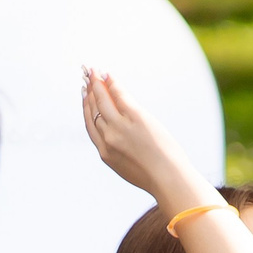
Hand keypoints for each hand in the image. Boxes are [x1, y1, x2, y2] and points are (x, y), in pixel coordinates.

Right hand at [80, 70, 207, 207]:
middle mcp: (108, 137)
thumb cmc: (156, 177)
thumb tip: (124, 143)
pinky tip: (108, 75)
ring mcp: (119, 127)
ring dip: (96, 84)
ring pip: (102, 101)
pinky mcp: (135, 118)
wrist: (168, 180)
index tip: (84, 96)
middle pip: (93, 110)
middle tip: (86, 77)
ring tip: (93, 72)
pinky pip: (119, 96)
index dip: (86, 108)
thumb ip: (121, 152)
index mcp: (105, 152)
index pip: (91, 125)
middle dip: (88, 91)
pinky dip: (112, 84)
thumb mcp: (129, 168)